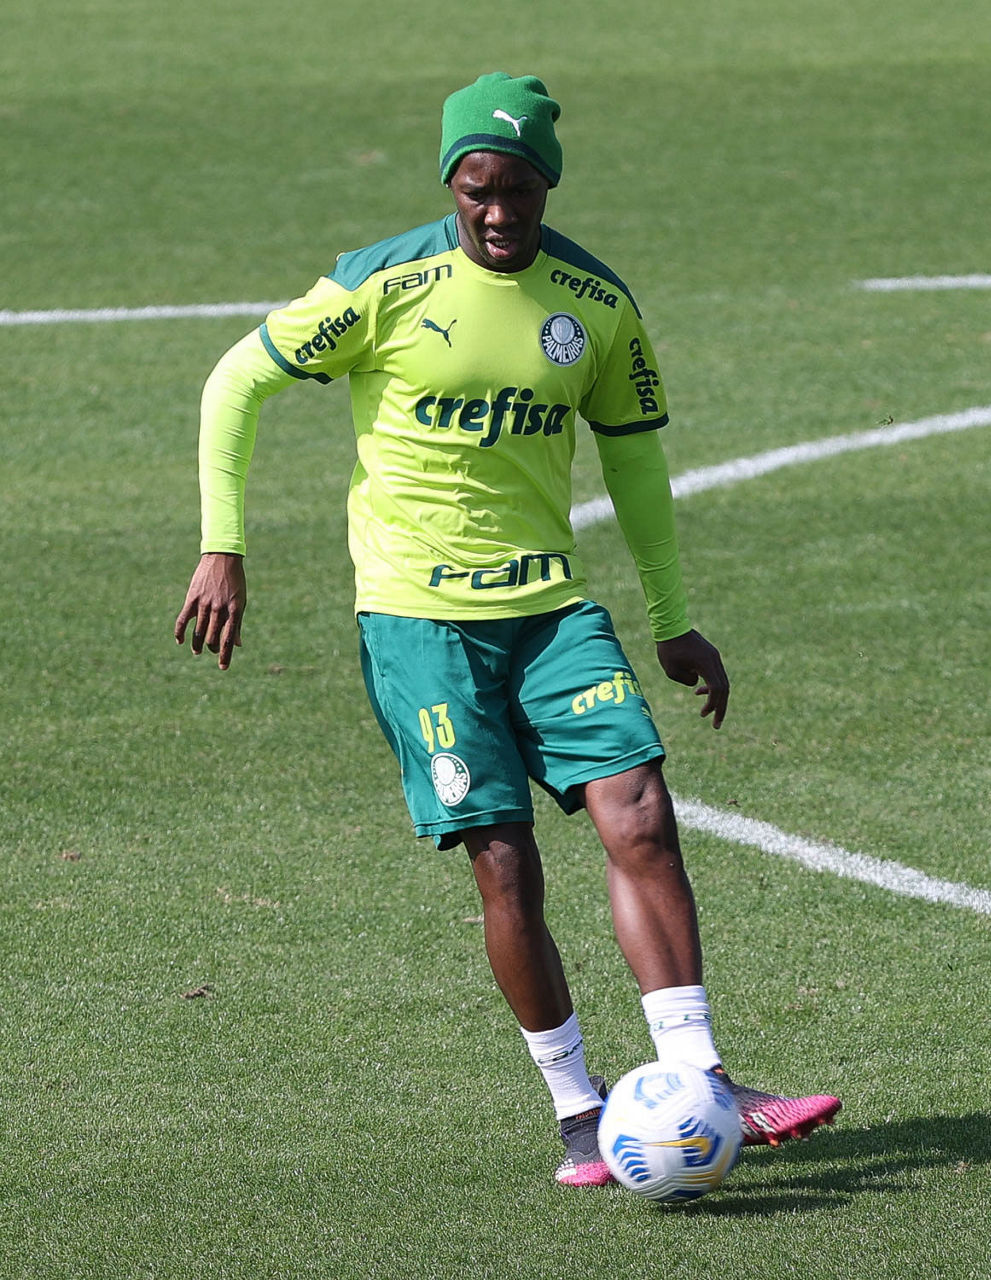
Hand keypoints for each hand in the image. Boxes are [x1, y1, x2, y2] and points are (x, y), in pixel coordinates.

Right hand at [174, 553, 246, 669]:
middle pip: (212, 638)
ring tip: (197, 651)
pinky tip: (180, 641)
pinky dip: (180, 632)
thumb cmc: (235, 582)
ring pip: (198, 632)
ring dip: (197, 645)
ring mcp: (204, 604)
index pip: (228, 639)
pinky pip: (183, 620)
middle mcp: (219, 610)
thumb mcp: (241, 602)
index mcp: (234, 611)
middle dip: (212, 648)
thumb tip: (237, 645)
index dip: (225, 655)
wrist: (222, 558)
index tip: (223, 667)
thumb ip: (237, 624)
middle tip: (212, 650)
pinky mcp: (192, 598)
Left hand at [656, 629, 728, 728]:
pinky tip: (698, 691)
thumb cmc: (668, 648)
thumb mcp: (672, 670)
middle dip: (720, 708)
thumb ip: (686, 681)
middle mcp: (714, 660)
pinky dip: (711, 686)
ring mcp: (714, 657)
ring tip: (705, 712)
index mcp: (706, 664)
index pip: (716, 689)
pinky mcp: (711, 655)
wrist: (670, 626)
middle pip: (724, 688)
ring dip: (716, 698)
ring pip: (722, 682)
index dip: (713, 705)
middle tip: (716, 725)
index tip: (704, 715)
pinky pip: (716, 674)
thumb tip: (696, 684)